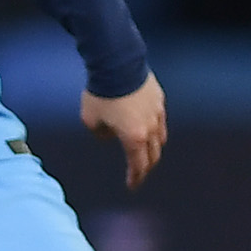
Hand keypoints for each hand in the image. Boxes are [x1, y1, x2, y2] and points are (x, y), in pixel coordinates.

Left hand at [81, 71, 166, 191]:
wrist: (117, 65)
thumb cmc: (100, 93)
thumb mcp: (90, 120)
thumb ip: (100, 134)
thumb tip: (109, 135)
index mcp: (134, 137)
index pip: (138, 164)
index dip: (135, 177)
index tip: (132, 185)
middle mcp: (151, 128)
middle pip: (153, 154)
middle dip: (146, 167)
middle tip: (139, 173)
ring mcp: (158, 112)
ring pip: (160, 137)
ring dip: (153, 148)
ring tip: (145, 152)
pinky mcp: (159, 99)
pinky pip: (159, 119)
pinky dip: (154, 129)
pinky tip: (147, 127)